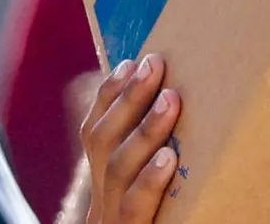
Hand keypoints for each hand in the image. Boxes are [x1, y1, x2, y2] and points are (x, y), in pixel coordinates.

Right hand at [81, 54, 182, 223]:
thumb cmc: (152, 217)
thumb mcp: (142, 188)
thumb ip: (148, 149)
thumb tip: (173, 99)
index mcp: (103, 182)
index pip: (96, 131)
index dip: (110, 95)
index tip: (133, 61)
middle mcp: (100, 198)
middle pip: (102, 141)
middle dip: (127, 98)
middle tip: (155, 63)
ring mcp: (110, 219)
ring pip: (117, 169)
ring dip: (144, 129)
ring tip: (170, 98)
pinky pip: (134, 209)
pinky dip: (148, 181)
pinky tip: (168, 157)